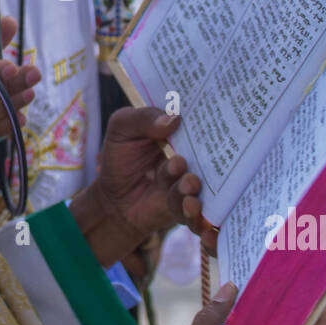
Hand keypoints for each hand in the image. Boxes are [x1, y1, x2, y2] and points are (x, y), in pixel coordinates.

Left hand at [69, 107, 210, 267]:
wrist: (114, 199)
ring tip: (188, 183)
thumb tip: (173, 119)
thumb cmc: (120, 157)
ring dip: (190, 184)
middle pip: (206, 153)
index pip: (199, 120)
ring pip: (195, 183)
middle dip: (201, 157)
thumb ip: (143, 119)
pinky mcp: (184, 207)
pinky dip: (194, 211)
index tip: (212, 112)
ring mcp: (188, 183)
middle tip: (182, 161)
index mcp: (178, 133)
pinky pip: (194, 211)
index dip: (205, 116)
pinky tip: (189, 205)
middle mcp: (189, 157)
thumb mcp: (122, 128)